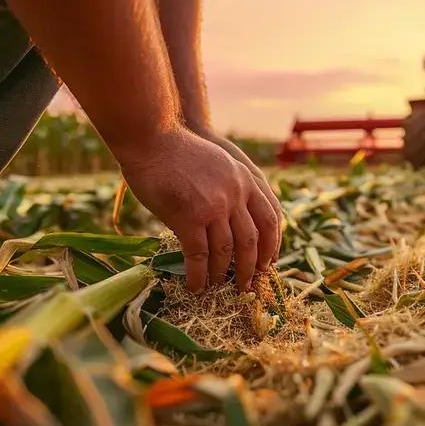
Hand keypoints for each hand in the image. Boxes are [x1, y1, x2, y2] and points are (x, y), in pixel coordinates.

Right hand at [117, 127, 279, 291]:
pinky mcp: (190, 217)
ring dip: (223, 275)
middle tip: (248, 286)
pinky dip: (198, 276)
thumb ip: (230, 185)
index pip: (270, 219)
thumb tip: (232, 214)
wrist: (152, 137)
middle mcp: (236, 194)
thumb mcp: (218, 162)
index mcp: (245, 180)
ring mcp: (214, 206)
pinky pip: (199, 256)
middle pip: (252, 241)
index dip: (271, 245)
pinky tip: (195, 286)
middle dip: (251, 268)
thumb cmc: (178, 150)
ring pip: (226, 252)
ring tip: (218, 288)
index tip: (269, 263)